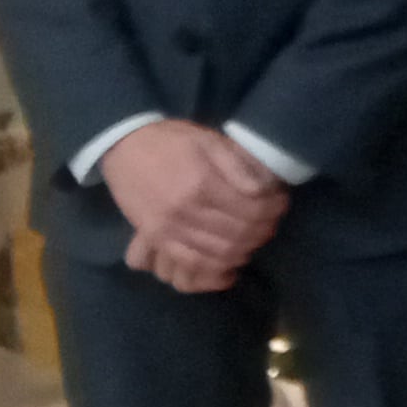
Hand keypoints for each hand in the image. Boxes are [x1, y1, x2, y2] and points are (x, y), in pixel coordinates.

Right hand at [105, 121, 285, 292]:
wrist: (124, 147)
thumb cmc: (172, 140)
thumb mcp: (210, 141)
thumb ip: (238, 166)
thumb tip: (263, 191)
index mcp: (202, 183)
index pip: (252, 210)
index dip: (274, 209)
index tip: (282, 202)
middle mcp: (185, 211)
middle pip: (239, 233)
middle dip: (264, 229)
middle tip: (272, 221)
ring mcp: (168, 229)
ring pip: (219, 252)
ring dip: (245, 248)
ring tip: (255, 236)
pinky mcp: (156, 238)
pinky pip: (191, 262)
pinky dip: (217, 265)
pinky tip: (231, 257)